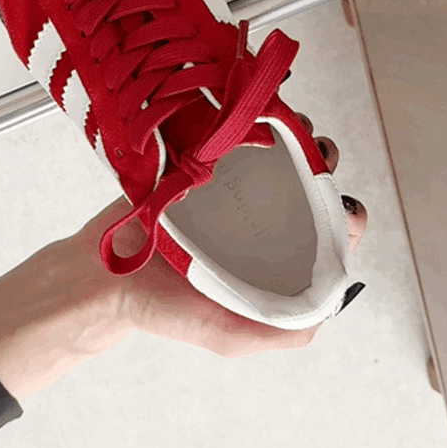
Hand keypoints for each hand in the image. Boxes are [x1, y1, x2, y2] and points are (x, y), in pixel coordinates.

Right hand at [73, 116, 367, 355]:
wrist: (102, 276)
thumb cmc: (163, 310)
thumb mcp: (228, 336)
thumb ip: (279, 332)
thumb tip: (330, 307)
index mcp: (272, 258)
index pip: (322, 233)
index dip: (342, 217)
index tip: (343, 205)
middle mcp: (255, 219)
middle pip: (302, 183)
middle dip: (320, 164)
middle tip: (319, 154)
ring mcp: (226, 187)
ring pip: (271, 153)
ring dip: (291, 135)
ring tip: (294, 127)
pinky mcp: (196, 162)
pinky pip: (226, 136)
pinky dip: (246, 119)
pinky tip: (257, 110)